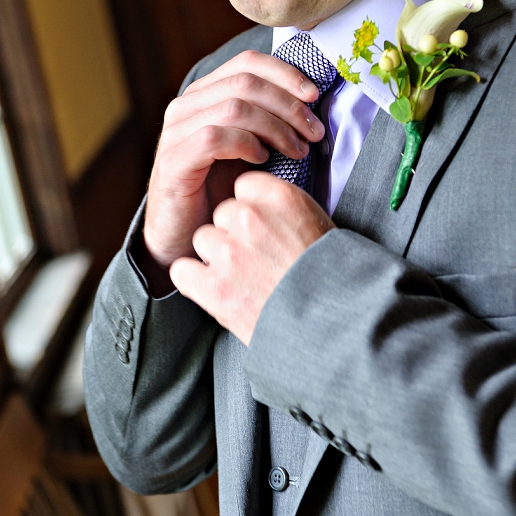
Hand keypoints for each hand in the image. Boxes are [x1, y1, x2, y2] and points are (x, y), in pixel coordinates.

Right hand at [144, 50, 326, 271]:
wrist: (185, 237)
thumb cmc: (222, 192)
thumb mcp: (250, 147)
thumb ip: (268, 120)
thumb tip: (311, 99)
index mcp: (204, 95)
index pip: (246, 62)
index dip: (285, 73)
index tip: (315, 95)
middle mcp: (184, 107)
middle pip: (245, 82)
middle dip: (288, 104)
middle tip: (315, 132)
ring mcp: (175, 132)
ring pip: (234, 107)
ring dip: (276, 127)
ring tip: (298, 150)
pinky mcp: (173, 160)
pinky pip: (216, 138)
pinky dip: (247, 144)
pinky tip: (264, 160)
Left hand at [169, 170, 334, 344]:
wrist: (333, 328)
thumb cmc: (331, 281)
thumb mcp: (318, 226)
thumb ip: (282, 209)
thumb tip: (257, 203)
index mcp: (281, 199)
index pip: (244, 186)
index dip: (250, 209)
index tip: (261, 226)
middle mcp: (252, 219)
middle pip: (222, 212)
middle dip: (234, 233)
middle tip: (257, 259)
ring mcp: (229, 253)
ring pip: (202, 239)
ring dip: (216, 257)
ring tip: (244, 279)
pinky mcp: (213, 286)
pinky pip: (182, 270)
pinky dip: (194, 281)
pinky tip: (215, 290)